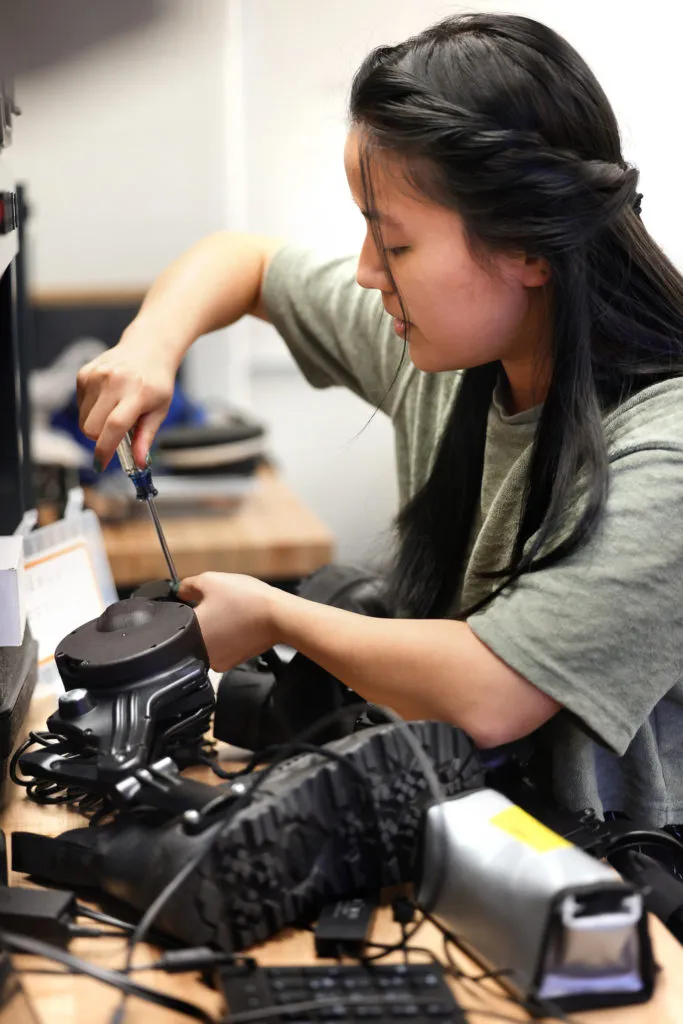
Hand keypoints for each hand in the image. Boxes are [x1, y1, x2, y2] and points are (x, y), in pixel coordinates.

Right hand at [76, 320, 178, 469]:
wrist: (148, 348)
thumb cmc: (157, 381)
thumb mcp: (159, 411)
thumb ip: (146, 438)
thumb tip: (139, 464)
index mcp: (137, 392)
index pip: (114, 426)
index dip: (105, 450)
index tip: (101, 465)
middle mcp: (114, 381)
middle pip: (92, 428)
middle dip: (101, 439)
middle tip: (117, 433)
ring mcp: (96, 375)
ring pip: (84, 420)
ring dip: (96, 425)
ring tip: (115, 410)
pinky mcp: (84, 373)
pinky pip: (80, 406)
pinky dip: (91, 410)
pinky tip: (107, 399)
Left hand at [177, 572, 284, 670]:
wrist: (278, 616)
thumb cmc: (246, 600)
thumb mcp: (211, 581)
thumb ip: (187, 586)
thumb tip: (179, 590)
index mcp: (188, 634)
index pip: (175, 617)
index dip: (188, 602)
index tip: (201, 596)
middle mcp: (199, 653)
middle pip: (191, 629)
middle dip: (202, 616)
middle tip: (220, 603)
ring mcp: (216, 661)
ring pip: (207, 639)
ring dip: (215, 627)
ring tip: (231, 613)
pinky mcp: (231, 663)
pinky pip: (221, 647)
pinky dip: (227, 636)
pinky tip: (238, 624)